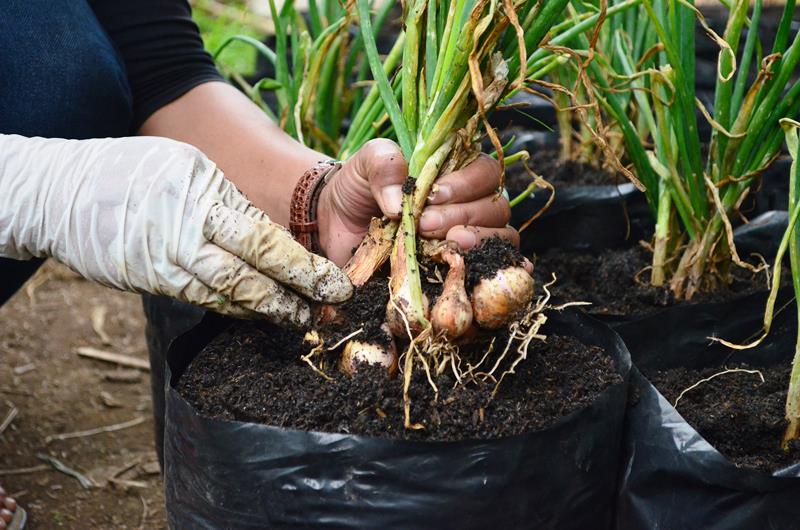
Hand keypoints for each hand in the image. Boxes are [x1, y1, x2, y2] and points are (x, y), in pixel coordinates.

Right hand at [0, 134, 351, 326]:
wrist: (61, 192)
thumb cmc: (134, 172)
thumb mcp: (185, 166)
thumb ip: (226, 201)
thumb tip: (270, 238)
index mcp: (203, 187)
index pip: (265, 233)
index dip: (302, 262)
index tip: (333, 279)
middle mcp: (187, 223)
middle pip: (254, 262)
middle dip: (298, 288)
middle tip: (329, 305)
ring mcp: (167, 256)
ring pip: (230, 290)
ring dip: (269, 308)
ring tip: (301, 319)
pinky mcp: (151, 279)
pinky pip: (202, 299)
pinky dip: (235, 309)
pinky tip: (259, 316)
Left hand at [317, 139, 517, 265]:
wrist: (337, 225)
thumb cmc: (359, 188)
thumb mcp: (365, 163)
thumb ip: (383, 164)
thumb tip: (399, 203)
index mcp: (456, 173)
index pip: (485, 173)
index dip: (466, 184)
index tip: (432, 194)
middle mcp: (470, 206)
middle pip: (495, 209)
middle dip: (462, 216)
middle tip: (424, 224)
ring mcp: (467, 240)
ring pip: (500, 239)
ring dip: (476, 242)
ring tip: (443, 245)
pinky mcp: (457, 271)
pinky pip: (492, 272)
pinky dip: (498, 272)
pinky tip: (486, 275)